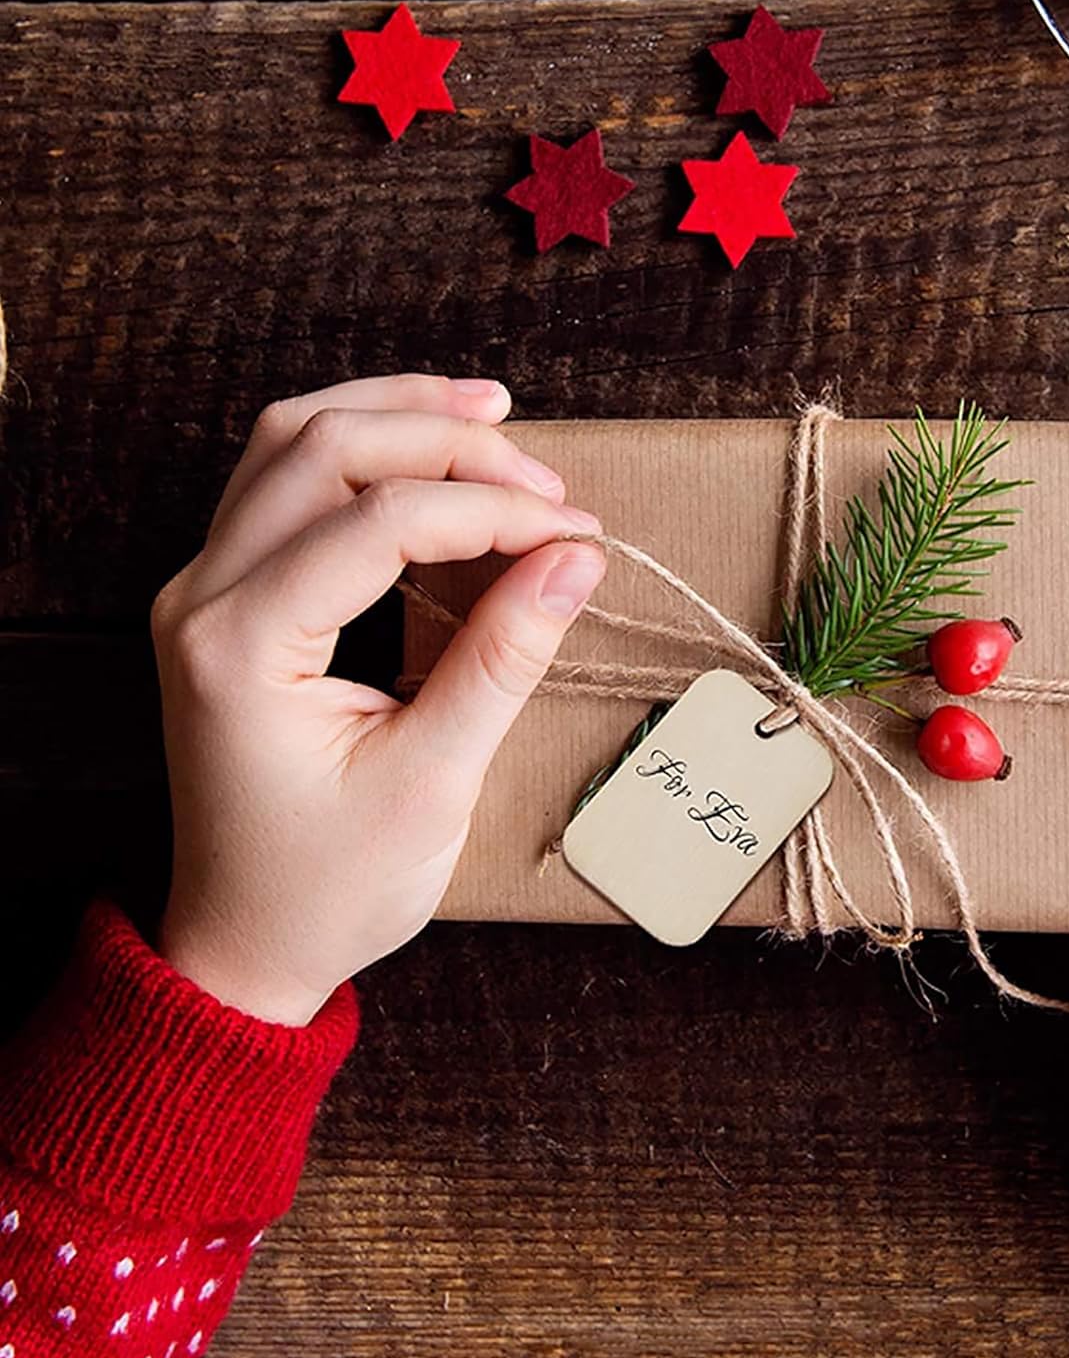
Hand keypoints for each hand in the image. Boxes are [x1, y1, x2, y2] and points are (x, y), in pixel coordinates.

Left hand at [152, 375, 605, 1026]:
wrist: (244, 944)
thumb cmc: (329, 886)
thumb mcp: (433, 781)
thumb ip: (503, 659)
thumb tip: (575, 563)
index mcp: (242, 647)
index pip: (379, 522)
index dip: (492, 511)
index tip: (576, 535)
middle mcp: (203, 598)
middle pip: (323, 448)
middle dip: (448, 445)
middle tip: (547, 482)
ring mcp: (203, 591)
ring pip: (291, 441)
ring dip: (395, 416)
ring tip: (492, 414)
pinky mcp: (226, 598)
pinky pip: (281, 481)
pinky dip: (361, 448)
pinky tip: (426, 449)